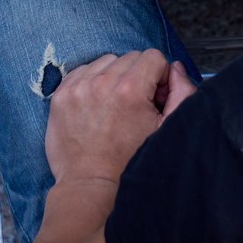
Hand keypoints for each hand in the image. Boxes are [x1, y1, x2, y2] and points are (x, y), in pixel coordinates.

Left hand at [42, 50, 190, 187]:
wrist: (92, 185)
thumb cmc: (129, 163)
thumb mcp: (167, 129)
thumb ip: (181, 93)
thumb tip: (174, 69)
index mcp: (131, 90)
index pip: (153, 57)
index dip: (159, 77)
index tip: (153, 99)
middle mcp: (102, 83)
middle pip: (130, 58)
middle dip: (137, 77)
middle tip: (134, 107)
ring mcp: (78, 88)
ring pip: (106, 61)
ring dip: (113, 77)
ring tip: (114, 107)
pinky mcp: (61, 95)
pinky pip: (82, 71)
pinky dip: (91, 82)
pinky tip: (97, 106)